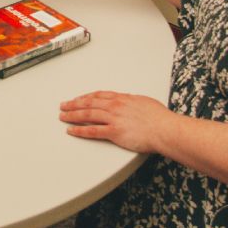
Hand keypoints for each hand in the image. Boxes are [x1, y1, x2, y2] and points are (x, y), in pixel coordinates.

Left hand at [58, 91, 172, 153]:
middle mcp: (115, 106)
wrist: (164, 129)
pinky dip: (79, 130)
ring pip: (87, 115)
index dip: (86, 97)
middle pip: (89, 103)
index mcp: (122, 99)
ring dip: (72, 115)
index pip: (99, 95)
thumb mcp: (145, 103)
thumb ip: (134, 102)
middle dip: (74, 104)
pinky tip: (71, 131)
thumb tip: (132, 103)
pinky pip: (92, 130)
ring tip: (63, 116)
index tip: (78, 98)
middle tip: (64, 106)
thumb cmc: (160, 118)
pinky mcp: (114, 132)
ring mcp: (113, 119)